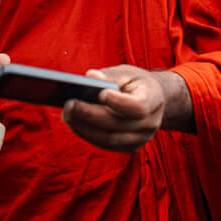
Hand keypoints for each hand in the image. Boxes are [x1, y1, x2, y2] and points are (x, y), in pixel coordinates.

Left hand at [62, 65, 192, 152]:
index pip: (138, 107)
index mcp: (153, 100)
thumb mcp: (127, 73)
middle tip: (69, 105)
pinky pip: (106, 144)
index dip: (118, 102)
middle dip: (90, 115)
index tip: (100, 93)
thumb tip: (91, 77)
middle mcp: (150, 123)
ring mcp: (141, 139)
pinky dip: (88, 134)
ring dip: (84, 128)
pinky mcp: (130, 147)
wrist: (150, 100)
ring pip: (109, 139)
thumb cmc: (135, 83)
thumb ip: (110, 74)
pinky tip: (75, 123)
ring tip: (67, 115)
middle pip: (117, 125)